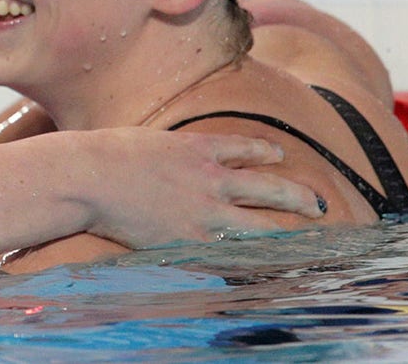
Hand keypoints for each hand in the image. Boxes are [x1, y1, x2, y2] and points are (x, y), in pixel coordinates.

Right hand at [81, 129, 323, 246]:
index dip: (269, 152)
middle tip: (317, 205)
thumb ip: (171, 153)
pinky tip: (264, 265)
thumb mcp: (148, 141)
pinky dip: (251, 260)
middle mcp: (212, 178)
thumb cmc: (106, 155)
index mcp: (200, 147)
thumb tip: (171, 160)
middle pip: (271, 189)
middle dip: (299, 198)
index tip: (280, 155)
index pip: (249, 148)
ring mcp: (204, 212)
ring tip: (303, 240)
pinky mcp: (189, 240)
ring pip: (262, 225)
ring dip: (287, 232)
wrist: (90, 176)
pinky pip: (231, 252)